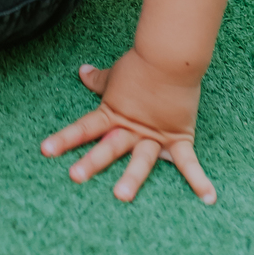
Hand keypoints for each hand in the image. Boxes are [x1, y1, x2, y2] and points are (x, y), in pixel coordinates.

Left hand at [40, 47, 215, 203]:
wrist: (169, 57)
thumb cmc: (140, 64)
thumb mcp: (115, 74)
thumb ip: (99, 80)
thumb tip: (82, 71)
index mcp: (113, 114)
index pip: (84, 128)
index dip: (64, 139)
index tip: (45, 150)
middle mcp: (131, 129)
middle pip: (108, 146)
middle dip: (92, 162)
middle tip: (75, 176)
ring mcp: (154, 136)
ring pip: (140, 160)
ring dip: (131, 178)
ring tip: (121, 196)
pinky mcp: (178, 138)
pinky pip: (188, 163)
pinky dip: (199, 180)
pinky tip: (208, 198)